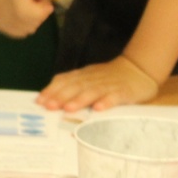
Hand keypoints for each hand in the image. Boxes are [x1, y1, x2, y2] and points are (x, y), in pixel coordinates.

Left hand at [34, 56, 160, 111]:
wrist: (138, 68)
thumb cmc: (109, 77)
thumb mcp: (89, 78)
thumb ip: (73, 86)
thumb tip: (50, 99)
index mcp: (83, 76)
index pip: (64, 80)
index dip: (52, 90)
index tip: (39, 101)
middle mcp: (93, 78)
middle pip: (75, 86)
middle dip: (61, 96)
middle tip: (49, 106)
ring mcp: (109, 84)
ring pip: (92, 91)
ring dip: (80, 99)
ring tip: (68, 108)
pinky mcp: (124, 91)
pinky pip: (115, 96)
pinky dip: (107, 101)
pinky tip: (99, 109)